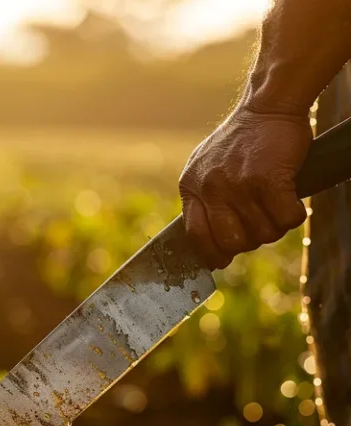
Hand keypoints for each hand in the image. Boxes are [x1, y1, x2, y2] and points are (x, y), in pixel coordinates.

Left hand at [179, 105, 310, 268]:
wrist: (266, 106)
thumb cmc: (242, 142)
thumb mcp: (206, 168)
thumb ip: (205, 202)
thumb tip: (211, 250)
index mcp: (191, 186)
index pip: (194, 235)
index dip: (210, 253)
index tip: (222, 260)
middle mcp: (210, 187)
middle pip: (232, 242)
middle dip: (249, 241)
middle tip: (260, 223)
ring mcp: (238, 184)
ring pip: (263, 233)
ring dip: (275, 225)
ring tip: (276, 204)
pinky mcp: (268, 180)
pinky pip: (286, 219)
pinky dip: (294, 215)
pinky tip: (292, 201)